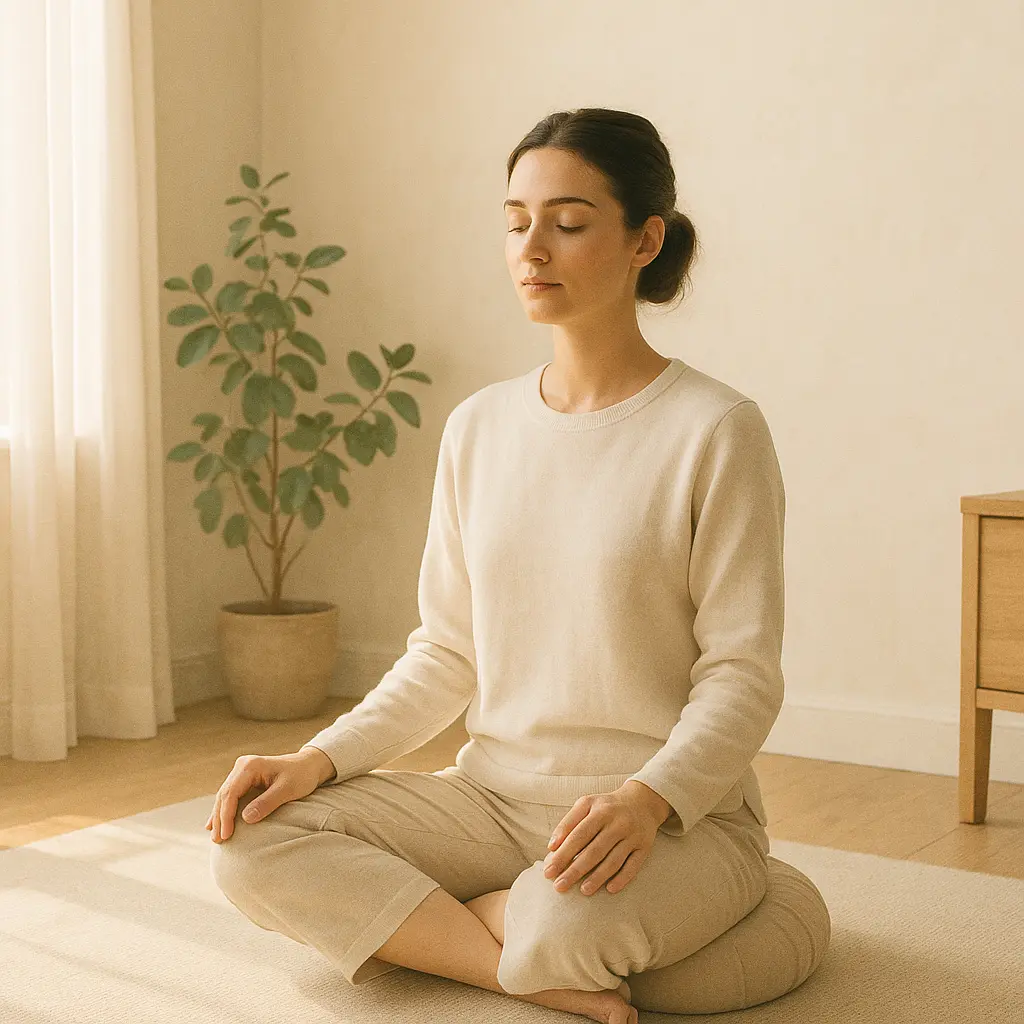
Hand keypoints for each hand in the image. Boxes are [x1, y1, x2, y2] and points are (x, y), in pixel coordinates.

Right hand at [204, 749, 324, 842]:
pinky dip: (223, 811)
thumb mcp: (288, 789)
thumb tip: (245, 818)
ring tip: (217, 838)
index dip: (226, 816)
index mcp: (250, 766)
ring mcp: (242, 771)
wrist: (309, 765)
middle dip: (220, 819)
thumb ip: (268, 802)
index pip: (231, 793)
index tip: (227, 835)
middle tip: (219, 841)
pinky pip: (230, 796)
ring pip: (224, 797)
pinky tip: (213, 825)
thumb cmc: (301, 775)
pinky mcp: (245, 779)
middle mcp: (243, 766)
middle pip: (224, 795)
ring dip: (219, 817)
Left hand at [542, 781, 672, 895]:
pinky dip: (622, 879)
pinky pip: (633, 866)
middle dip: (575, 870)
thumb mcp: (586, 805)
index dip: (563, 854)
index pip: (579, 835)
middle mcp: (618, 823)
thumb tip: (552, 847)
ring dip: (597, 877)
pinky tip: (609, 889)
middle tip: (559, 886)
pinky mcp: (644, 847)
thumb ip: (568, 823)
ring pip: (613, 861)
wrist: (642, 802)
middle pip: (594, 851)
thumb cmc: (606, 807)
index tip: (549, 871)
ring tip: (582, 891)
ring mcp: (633, 836)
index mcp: (600, 810)